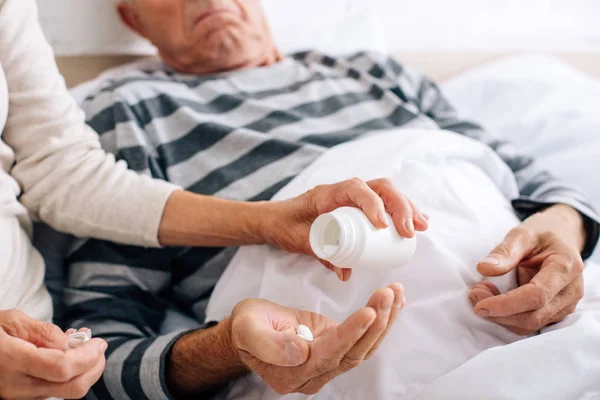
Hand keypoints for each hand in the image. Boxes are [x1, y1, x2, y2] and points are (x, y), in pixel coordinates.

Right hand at [0, 310, 106, 399]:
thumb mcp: (11, 320)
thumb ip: (43, 331)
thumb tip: (71, 343)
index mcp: (11, 361)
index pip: (62, 368)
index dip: (88, 356)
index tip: (99, 341)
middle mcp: (16, 386)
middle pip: (71, 388)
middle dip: (94, 368)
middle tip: (99, 346)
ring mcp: (18, 396)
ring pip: (65, 392)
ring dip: (84, 370)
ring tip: (83, 345)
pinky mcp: (22, 398)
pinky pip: (53, 390)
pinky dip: (69, 374)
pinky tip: (67, 354)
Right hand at [230, 283, 404, 394]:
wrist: (250, 330)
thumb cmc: (248, 327)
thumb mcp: (248, 329)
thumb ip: (270, 344)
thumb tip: (299, 352)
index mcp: (291, 374)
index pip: (329, 354)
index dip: (351, 333)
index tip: (369, 312)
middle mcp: (314, 375)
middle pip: (353, 352)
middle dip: (375, 322)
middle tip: (388, 293)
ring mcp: (327, 364)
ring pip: (363, 347)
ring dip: (383, 319)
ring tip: (395, 293)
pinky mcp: (336, 349)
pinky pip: (362, 339)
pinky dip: (380, 321)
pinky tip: (394, 303)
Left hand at [263, 178, 427, 280]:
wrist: (274, 218)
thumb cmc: (285, 225)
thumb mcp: (300, 241)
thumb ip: (321, 254)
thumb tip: (346, 273)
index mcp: (328, 194)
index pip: (356, 190)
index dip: (372, 204)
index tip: (383, 226)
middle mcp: (344, 190)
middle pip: (380, 187)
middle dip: (400, 206)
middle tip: (411, 231)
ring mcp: (353, 196)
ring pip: (386, 193)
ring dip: (406, 207)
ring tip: (422, 226)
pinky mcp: (359, 206)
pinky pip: (384, 203)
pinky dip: (401, 211)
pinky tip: (416, 224)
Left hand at [469, 205, 586, 334]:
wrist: (562, 238)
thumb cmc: (542, 234)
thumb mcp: (522, 233)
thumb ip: (504, 251)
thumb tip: (484, 269)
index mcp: (565, 267)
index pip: (536, 296)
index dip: (506, 304)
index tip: (479, 305)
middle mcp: (570, 291)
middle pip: (533, 316)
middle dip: (499, 312)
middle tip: (474, 293)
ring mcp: (566, 305)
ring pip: (531, 324)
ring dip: (500, 316)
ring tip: (480, 292)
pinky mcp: (556, 312)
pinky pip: (530, 323)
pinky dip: (507, 317)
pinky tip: (493, 299)